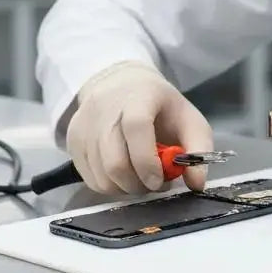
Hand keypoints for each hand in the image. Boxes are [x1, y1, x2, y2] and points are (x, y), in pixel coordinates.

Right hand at [66, 60, 213, 194]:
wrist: (122, 84)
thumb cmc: (159, 105)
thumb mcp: (189, 119)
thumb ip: (198, 149)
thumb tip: (197, 183)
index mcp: (138, 97)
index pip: (136, 127)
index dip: (147, 160)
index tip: (159, 180)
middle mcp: (105, 109)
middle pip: (114, 160)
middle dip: (138, 184)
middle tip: (154, 184)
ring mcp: (85, 125)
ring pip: (101, 175)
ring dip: (125, 188)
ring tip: (141, 178)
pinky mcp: (73, 140)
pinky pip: (90, 178)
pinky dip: (110, 186)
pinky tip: (124, 176)